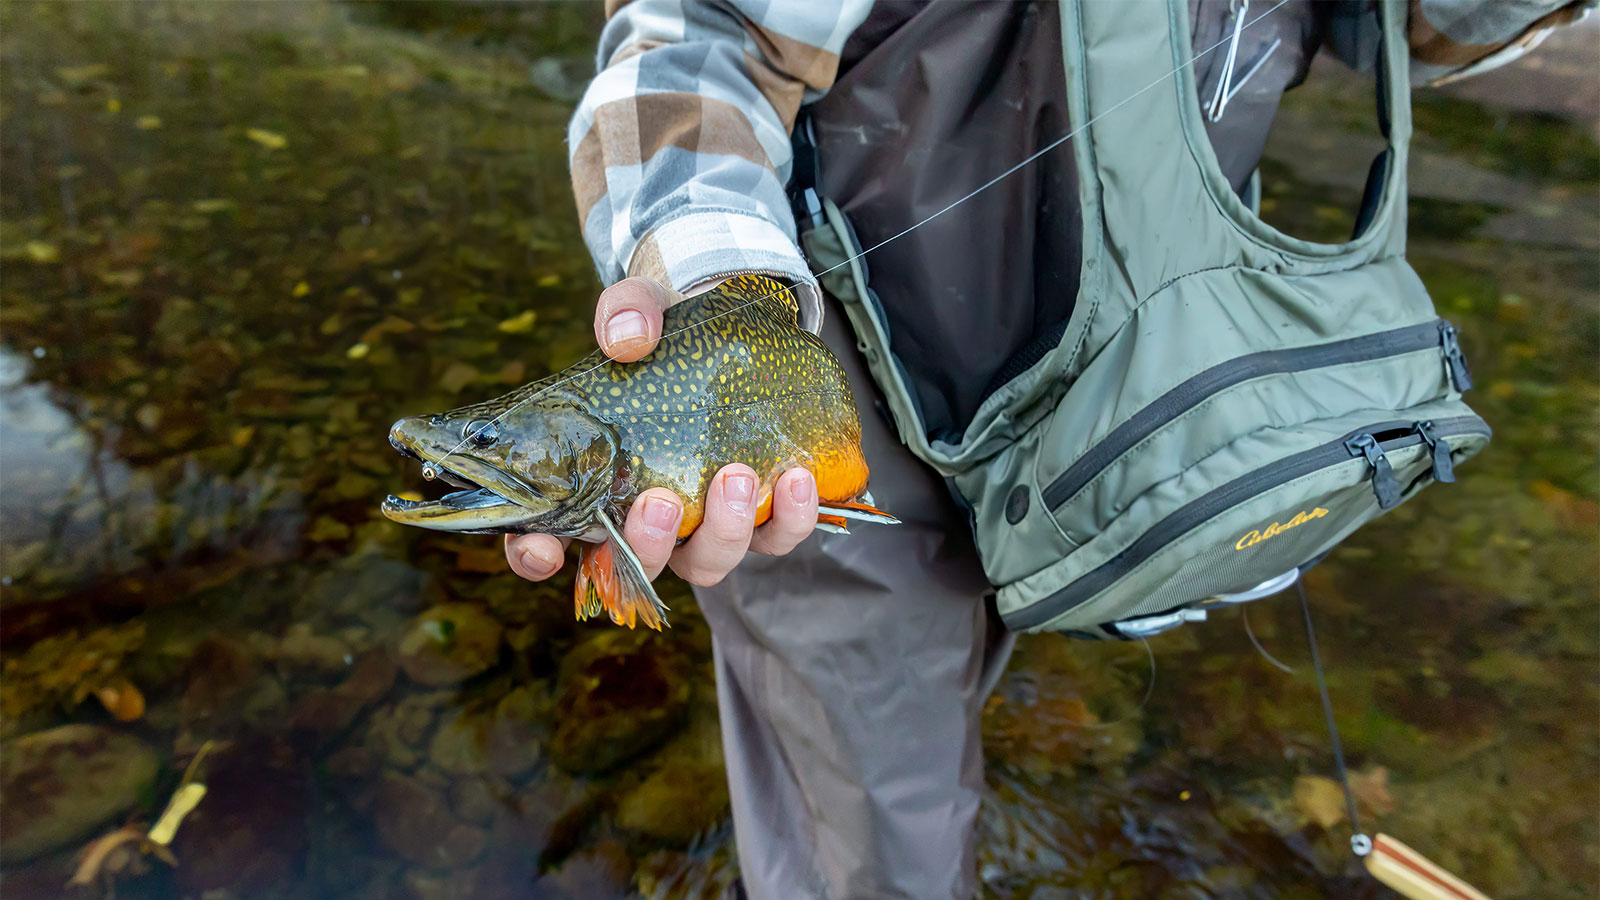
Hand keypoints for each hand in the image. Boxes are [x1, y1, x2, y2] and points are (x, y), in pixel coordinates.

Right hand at [503, 277, 820, 587]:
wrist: (736, 325)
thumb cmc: (667, 330)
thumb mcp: (641, 306)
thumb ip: (626, 312)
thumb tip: (628, 338)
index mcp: (590, 483)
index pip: (545, 543)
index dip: (534, 557)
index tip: (541, 548)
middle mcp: (645, 518)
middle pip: (637, 565)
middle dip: (648, 545)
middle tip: (659, 500)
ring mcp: (704, 522)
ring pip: (708, 562)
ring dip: (724, 533)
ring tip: (740, 476)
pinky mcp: (761, 513)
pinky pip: (776, 537)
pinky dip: (792, 519)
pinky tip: (800, 478)